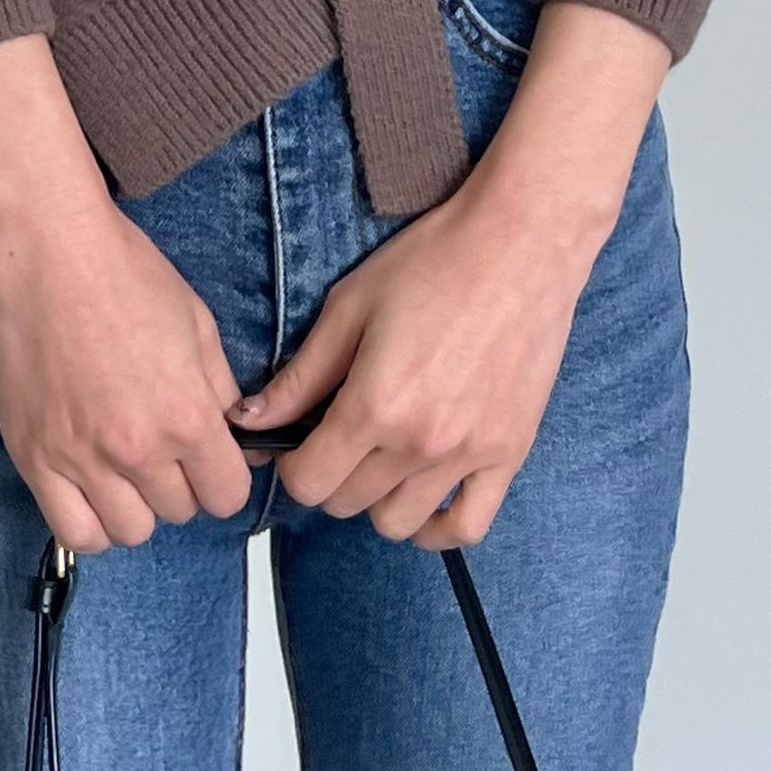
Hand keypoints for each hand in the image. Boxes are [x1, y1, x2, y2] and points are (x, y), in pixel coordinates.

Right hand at [0, 34, 256, 553]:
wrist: (47, 249)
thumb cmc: (127, 273)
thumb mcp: (197, 323)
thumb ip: (222, 391)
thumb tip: (240, 439)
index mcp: (186, 415)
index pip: (227, 495)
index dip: (223, 476)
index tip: (211, 456)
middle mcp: (136, 449)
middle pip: (180, 512)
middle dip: (181, 483)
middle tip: (163, 446)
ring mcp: (80, 459)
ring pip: (130, 531)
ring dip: (137, 505)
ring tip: (126, 467)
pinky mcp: (33, 458)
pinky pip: (74, 532)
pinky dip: (91, 521)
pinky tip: (93, 487)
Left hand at [229, 0, 670, 549]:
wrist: (522, 244)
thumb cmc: (433, 261)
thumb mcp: (350, 306)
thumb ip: (301, 375)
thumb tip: (248, 419)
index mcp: (375, 405)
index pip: (308, 482)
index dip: (292, 465)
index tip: (298, 438)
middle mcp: (421, 443)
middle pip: (347, 503)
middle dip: (329, 475)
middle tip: (337, 434)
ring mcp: (469, 455)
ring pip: (398, 523)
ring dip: (376, 498)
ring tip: (379, 455)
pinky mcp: (510, 453)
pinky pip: (467, 526)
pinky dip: (437, 527)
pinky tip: (421, 496)